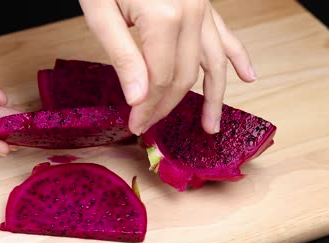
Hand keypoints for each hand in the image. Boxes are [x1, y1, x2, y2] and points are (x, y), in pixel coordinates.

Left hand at [79, 0, 255, 134]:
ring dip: (214, 96)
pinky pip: (226, 35)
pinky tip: (248, 76)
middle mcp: (191, 14)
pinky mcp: (203, 4)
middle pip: (185, 76)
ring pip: (213, 62)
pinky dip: (237, 57)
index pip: (160, 79)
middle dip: (168, 106)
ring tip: (211, 125)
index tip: (136, 124)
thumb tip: (138, 98)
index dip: (148, 107)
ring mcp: (202, 8)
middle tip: (150, 125)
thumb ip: (123, 56)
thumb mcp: (100, 13)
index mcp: (163, 18)